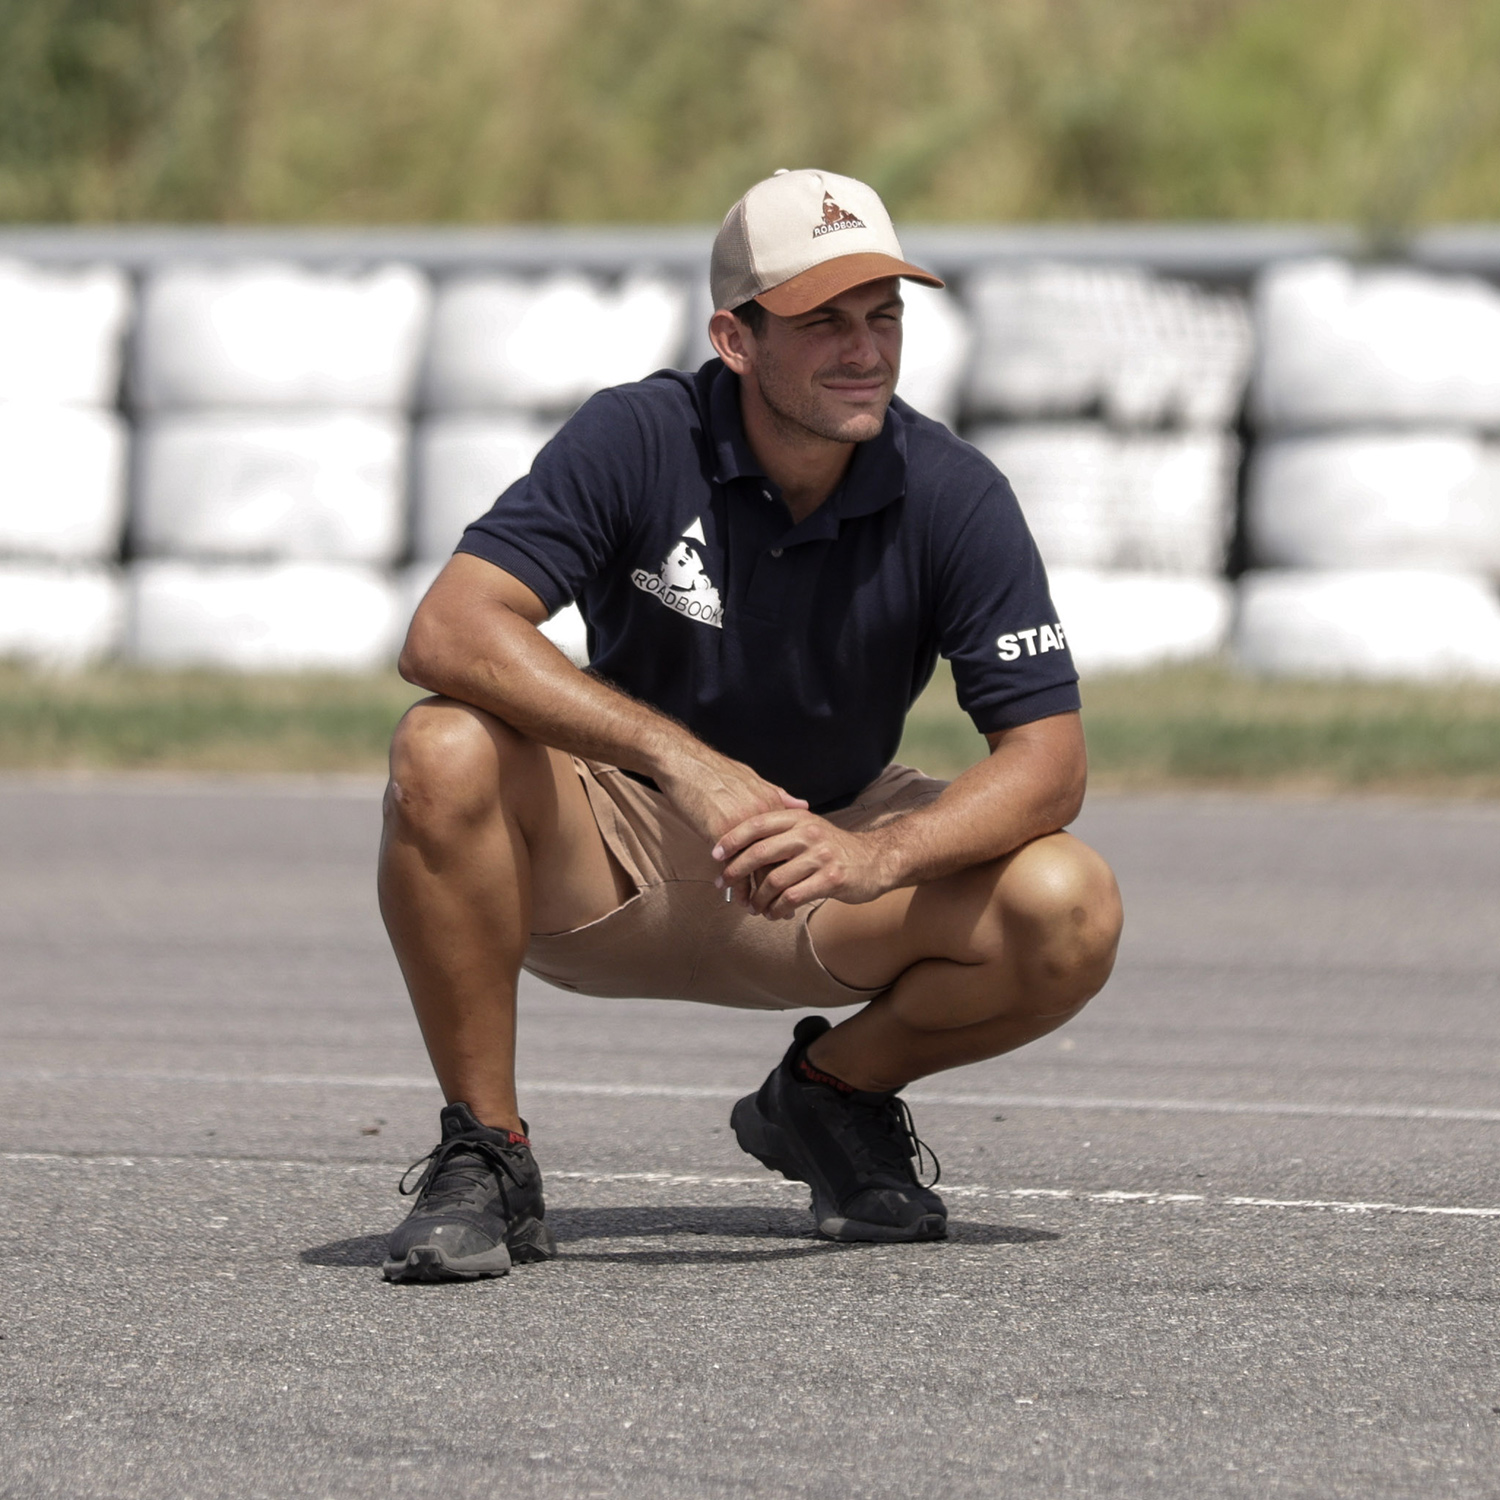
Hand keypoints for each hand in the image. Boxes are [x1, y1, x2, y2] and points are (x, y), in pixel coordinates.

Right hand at [656, 751, 806, 904]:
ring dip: (757, 893)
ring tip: (759, 910)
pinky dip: (734, 885)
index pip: (788, 844)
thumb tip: (802, 804)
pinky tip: (735, 898)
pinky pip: (731, 866)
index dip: (791, 868)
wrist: (684, 763)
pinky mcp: (719, 833)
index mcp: (771, 803)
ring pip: (755, 868)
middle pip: (777, 860)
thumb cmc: (714, 770)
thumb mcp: (752, 778)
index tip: (795, 886)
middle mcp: (761, 817)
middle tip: (784, 910)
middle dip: (780, 887)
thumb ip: (778, 795)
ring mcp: (741, 826)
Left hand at [712, 810, 896, 919]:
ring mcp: (821, 856)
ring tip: (752, 907)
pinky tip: (773, 913)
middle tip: (722, 885)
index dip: (732, 839)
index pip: (757, 824)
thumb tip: (739, 840)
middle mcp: (808, 833)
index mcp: (799, 818)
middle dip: (736, 871)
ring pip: (775, 880)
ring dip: (758, 898)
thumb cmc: (834, 848)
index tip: (715, 854)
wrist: (875, 860)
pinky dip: (777, 908)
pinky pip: (793, 897)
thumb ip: (780, 830)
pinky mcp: (831, 878)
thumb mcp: (809, 828)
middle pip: (760, 852)